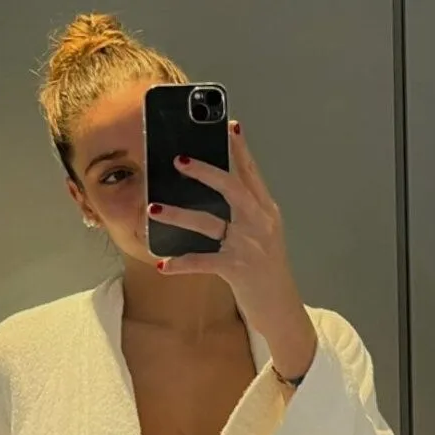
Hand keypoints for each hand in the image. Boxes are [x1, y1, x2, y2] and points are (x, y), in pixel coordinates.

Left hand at [150, 121, 306, 336]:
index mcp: (266, 211)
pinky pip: (203, 262)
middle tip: (178, 160)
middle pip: (232, 188)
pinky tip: (162, 265)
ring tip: (153, 209)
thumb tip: (217, 190)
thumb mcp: (262, 235)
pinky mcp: (237, 269)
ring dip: (179, 214)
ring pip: (210, 223)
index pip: (251, 173)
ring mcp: (249, 246)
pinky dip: (181, 264)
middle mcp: (260, 223)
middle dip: (205, 172)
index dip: (239, 148)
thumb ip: (246, 212)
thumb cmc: (266, 270)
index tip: (228, 125)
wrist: (280, 308)